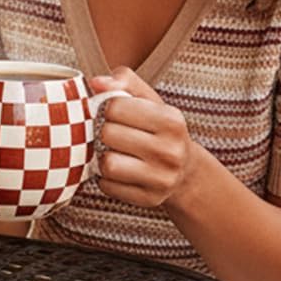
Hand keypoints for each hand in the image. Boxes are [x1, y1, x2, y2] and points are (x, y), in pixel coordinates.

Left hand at [92, 67, 197, 208]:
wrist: (185, 170)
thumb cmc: (158, 128)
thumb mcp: (148, 99)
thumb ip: (123, 81)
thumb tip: (96, 83)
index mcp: (171, 120)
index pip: (115, 106)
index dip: (108, 107)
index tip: (115, 113)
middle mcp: (171, 151)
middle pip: (108, 134)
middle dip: (105, 132)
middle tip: (115, 134)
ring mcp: (162, 179)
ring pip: (107, 164)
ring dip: (103, 157)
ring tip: (115, 152)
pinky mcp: (150, 199)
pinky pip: (107, 187)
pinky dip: (106, 178)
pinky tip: (120, 171)